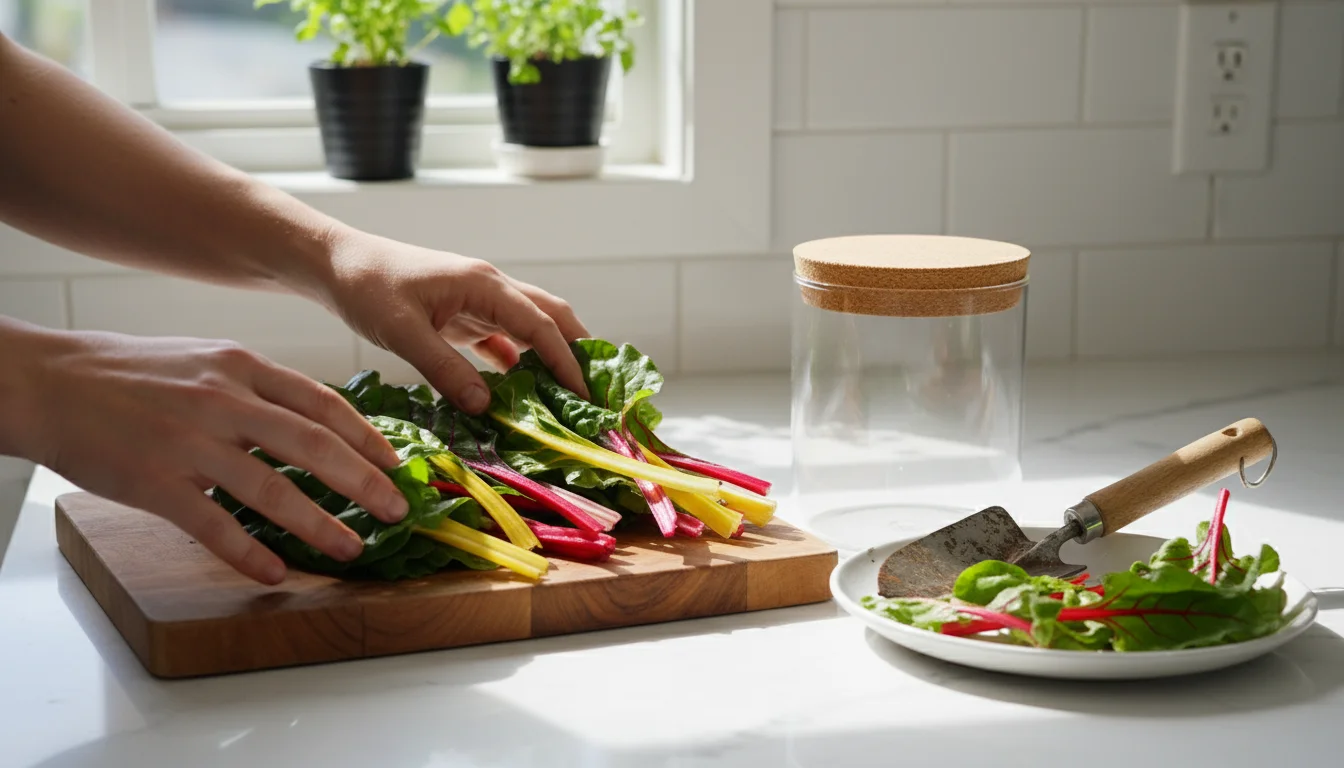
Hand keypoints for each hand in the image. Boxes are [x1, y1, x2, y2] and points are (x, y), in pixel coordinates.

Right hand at [10, 324, 407, 584]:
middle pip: (313, 446)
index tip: (396, 463)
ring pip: (272, 489)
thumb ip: (255, 386)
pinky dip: (250, 553)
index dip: (365, 437)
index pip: (322, 403)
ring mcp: (190, 442)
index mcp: (241, 367)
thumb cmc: (130, 372)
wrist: (48, 381)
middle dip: (364, 482)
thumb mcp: (204, 359)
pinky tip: (276, 572)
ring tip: (351, 548)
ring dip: (319, 525)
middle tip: (396, 510)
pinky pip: (214, 526)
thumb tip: (311, 418)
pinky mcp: (155, 482)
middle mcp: (224, 400)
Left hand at [316, 230, 590, 412]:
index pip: (541, 324)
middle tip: (595, 393)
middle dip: (577, 352)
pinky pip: (504, 342)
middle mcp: (490, 289)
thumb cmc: (366, 286)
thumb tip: (487, 407)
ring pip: (531, 329)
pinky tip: (523, 395)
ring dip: (551, 359)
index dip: (566, 360)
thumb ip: (445, 369)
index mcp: (484, 284)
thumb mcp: (402, 332)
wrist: (335, 264)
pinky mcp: (463, 317)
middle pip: (551, 317)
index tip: (585, 394)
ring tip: (568, 399)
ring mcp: (478, 302)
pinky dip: (519, 366)